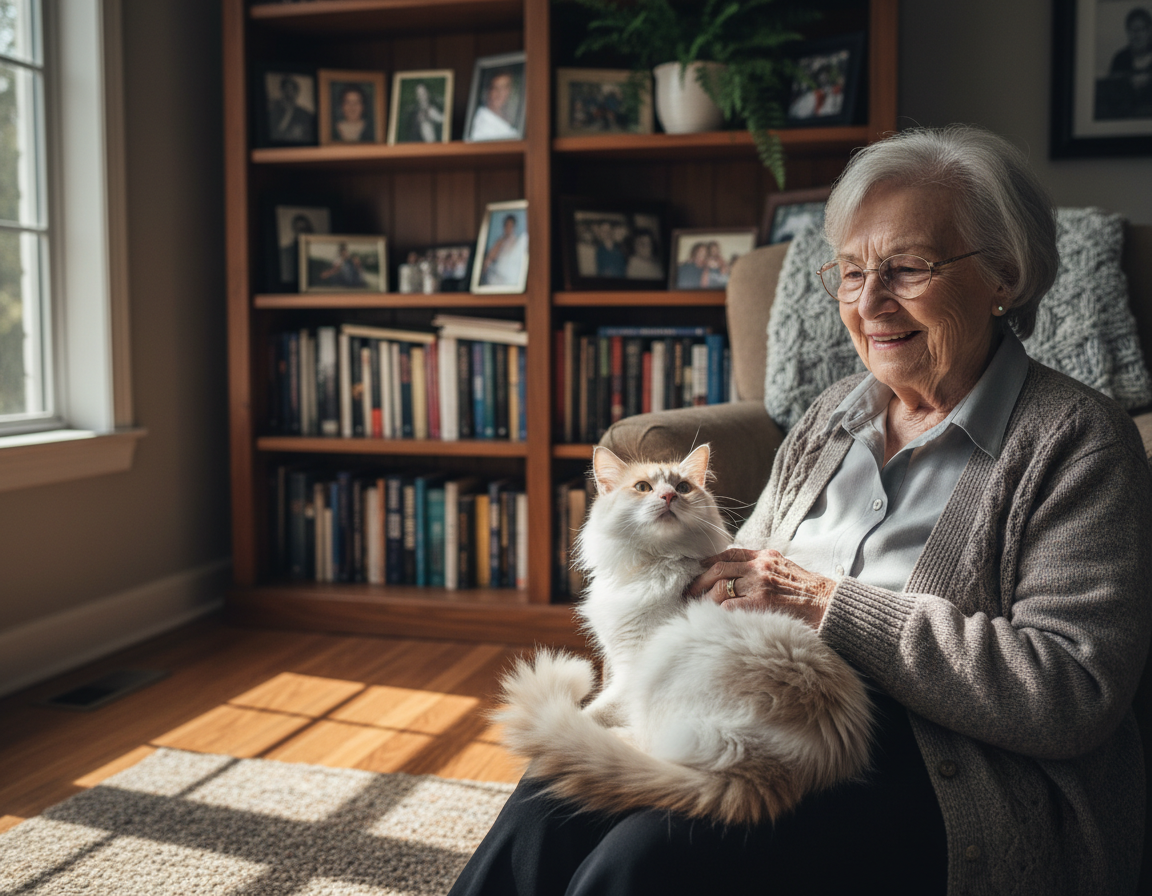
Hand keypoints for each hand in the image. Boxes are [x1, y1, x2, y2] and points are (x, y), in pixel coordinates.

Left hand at [685, 548, 836, 628]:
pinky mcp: (760, 602)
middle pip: (718, 569)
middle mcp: (760, 566)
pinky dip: (717, 611)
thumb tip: (739, 573)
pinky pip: (729, 606)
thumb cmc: (808, 592)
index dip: (710, 561)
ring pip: (719, 587)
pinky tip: (711, 617)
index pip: (730, 553)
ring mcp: (759, 584)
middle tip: (688, 591)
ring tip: (694, 606)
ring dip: (704, 597)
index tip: (698, 569)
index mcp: (765, 556)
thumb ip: (763, 568)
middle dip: (699, 580)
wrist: (829, 604)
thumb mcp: (785, 569)